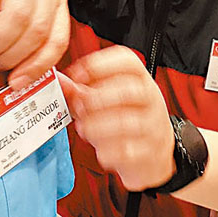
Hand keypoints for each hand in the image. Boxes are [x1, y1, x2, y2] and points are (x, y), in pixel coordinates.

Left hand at [59, 46, 175, 190]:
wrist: (156, 155)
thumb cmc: (129, 121)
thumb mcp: (113, 100)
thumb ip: (86, 89)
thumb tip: (62, 81)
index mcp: (143, 81)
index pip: (128, 61)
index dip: (99, 63)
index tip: (77, 74)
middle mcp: (152, 101)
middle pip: (126, 90)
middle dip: (95, 98)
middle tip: (79, 107)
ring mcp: (153, 128)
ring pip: (124, 123)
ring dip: (95, 126)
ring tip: (85, 129)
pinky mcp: (148, 154)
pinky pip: (124, 151)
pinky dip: (105, 151)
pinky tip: (100, 148)